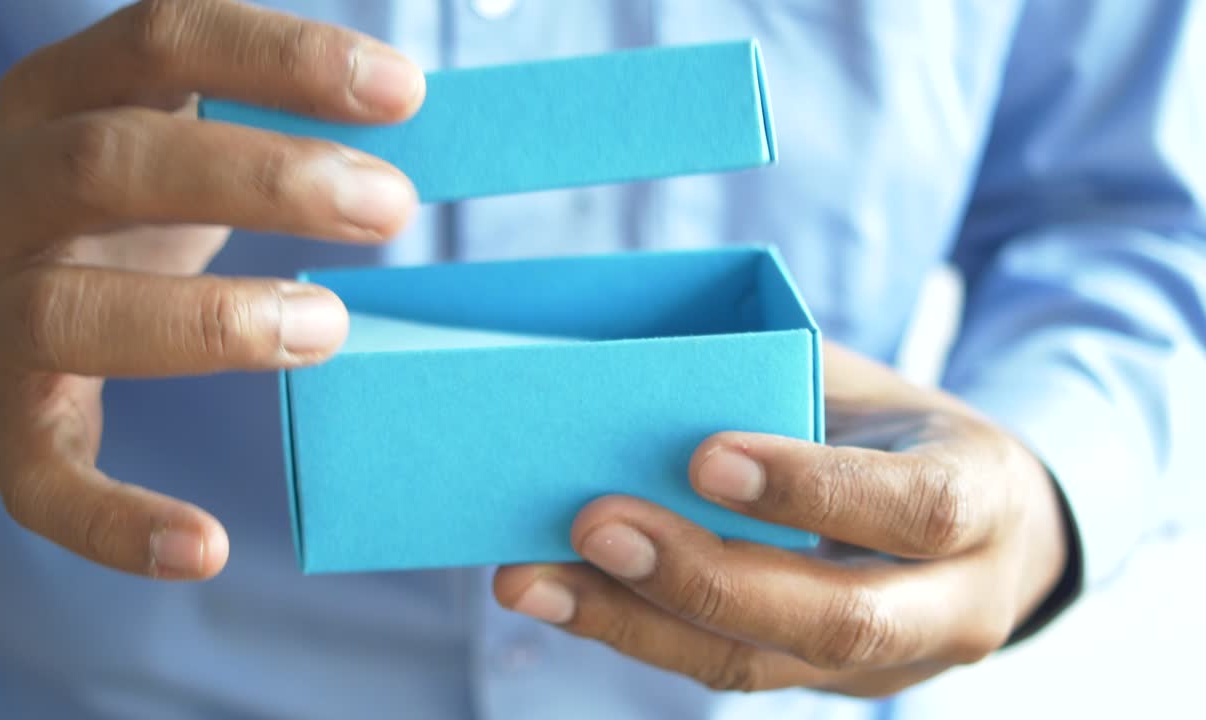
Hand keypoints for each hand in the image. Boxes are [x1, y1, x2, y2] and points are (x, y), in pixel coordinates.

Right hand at [0, 0, 423, 578]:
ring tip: (329, 328)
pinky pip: (44, 481)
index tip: (403, 92)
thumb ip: (245, 119)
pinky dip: (117, 520)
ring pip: (64, 310)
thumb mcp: (155, 148)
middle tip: (391, 204)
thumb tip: (405, 106)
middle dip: (260, 176)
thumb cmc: (96, 229)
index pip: (160, 37)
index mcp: (54, 105)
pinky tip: (204, 546)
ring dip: (204, 319)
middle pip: (110, 162)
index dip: (280, 55)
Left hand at [495, 342, 1068, 695]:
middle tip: (594, 523)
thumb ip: (792, 382)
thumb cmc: (909, 436)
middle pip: (836, 619)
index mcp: (982, 501)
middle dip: (704, 577)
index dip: (812, 488)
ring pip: (760, 664)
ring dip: (635, 622)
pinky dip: (634, 630)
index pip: (915, 510)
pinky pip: (725, 667)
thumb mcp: (878, 389)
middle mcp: (952, 604)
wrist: (986, 532)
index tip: (705, 456)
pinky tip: (561, 595)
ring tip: (533, 580)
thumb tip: (646, 372)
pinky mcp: (820, 681)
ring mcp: (889, 663)